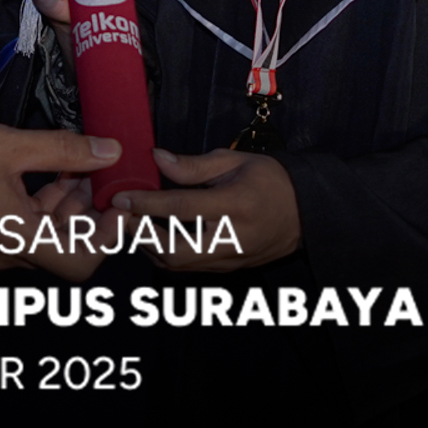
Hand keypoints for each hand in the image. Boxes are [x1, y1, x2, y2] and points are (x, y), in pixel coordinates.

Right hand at [0, 103, 121, 277]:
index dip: (108, 236)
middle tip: (100, 175)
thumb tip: (109, 152)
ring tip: (74, 166)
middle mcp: (1, 253)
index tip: (120, 204)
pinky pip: (18, 228)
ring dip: (62, 207)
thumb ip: (66, 151)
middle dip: (87, 213)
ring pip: (40, 237)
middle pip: (62, 249)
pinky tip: (42, 171)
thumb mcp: (12, 145)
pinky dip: (37, 205)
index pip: (80, 262)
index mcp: (15, 238)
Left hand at [111, 147, 301, 271]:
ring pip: (178, 265)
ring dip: (150, 248)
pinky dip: (167, 255)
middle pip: (175, 251)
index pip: (181, 209)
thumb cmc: (270, 180)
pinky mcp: (229, 269)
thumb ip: (192, 166)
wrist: (306, 213)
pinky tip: (155, 236)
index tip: (120, 196)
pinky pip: (190, 268)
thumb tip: (156, 159)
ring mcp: (231, 259)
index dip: (146, 203)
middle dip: (141, 236)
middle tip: (120, 216)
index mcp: (235, 205)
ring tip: (133, 224)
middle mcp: (233, 238)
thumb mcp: (234, 161)